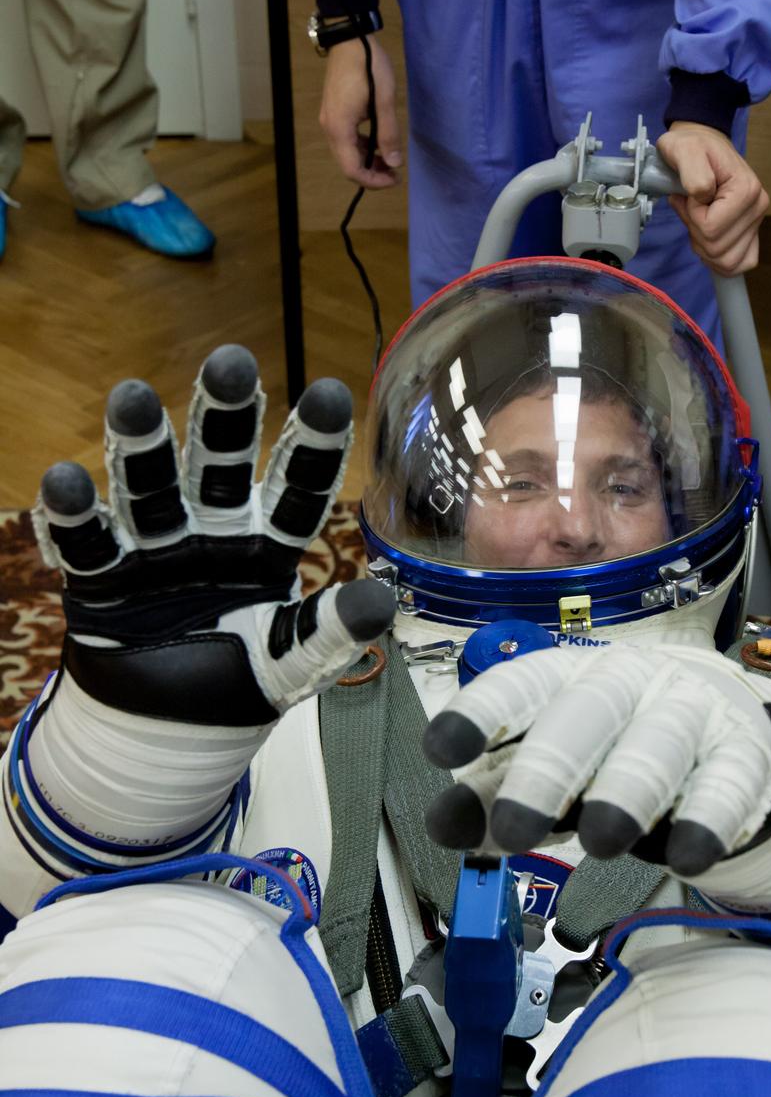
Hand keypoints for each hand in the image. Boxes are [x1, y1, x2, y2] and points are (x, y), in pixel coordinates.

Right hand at [32, 345, 394, 726]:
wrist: (167, 734)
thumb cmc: (236, 683)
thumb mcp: (290, 663)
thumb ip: (325, 632)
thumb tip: (379, 602)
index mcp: (267, 547)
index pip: (296, 491)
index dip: (313, 446)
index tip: (330, 392)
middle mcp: (212, 533)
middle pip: (219, 468)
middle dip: (224, 416)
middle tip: (232, 362)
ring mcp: (154, 550)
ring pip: (149, 490)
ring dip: (141, 446)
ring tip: (133, 398)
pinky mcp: (101, 579)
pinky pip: (86, 543)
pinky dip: (75, 515)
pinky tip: (65, 479)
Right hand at [319, 36, 402, 188]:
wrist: (349, 38)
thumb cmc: (368, 65)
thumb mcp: (384, 100)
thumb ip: (389, 134)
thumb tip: (395, 163)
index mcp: (340, 128)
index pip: (353, 171)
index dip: (374, 182)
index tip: (394, 178)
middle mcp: (330, 128)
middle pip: (348, 166)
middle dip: (372, 174)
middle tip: (396, 172)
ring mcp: (330, 121)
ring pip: (347, 155)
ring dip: (368, 162)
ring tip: (391, 159)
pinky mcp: (334, 114)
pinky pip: (347, 141)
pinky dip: (363, 149)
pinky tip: (379, 143)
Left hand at [422, 644, 770, 890]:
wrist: (717, 725)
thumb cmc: (608, 746)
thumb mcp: (546, 767)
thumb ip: (494, 795)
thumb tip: (442, 826)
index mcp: (565, 677)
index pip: (517, 685)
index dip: (479, 714)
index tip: (441, 749)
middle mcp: (625, 682)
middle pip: (585, 713)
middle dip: (548, 769)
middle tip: (515, 830)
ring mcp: (687, 710)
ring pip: (658, 742)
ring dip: (628, 790)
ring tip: (601, 843)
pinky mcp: (741, 751)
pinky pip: (728, 780)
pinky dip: (709, 818)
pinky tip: (688, 857)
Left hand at [656, 122, 769, 275]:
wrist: (701, 144)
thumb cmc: (691, 147)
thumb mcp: (684, 151)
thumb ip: (692, 172)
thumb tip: (702, 196)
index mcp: (746, 190)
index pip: (711, 229)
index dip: (692, 217)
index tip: (689, 196)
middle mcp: (758, 207)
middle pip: (718, 250)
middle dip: (696, 233)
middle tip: (692, 208)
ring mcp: (756, 222)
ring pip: (727, 262)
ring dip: (705, 248)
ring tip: (700, 221)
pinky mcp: (752, 233)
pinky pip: (740, 264)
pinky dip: (719, 259)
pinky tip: (709, 240)